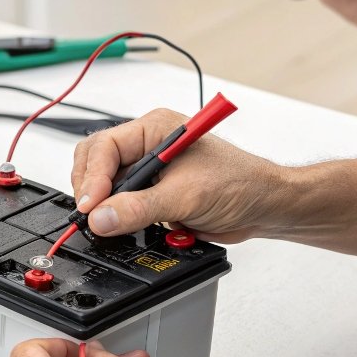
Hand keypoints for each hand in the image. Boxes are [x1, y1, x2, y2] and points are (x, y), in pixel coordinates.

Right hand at [71, 108, 292, 241]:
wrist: (264, 207)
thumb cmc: (240, 184)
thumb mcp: (185, 196)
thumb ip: (139, 208)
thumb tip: (101, 218)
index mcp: (154, 129)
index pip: (105, 147)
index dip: (92, 178)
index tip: (91, 206)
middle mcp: (148, 146)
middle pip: (96, 163)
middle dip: (92, 191)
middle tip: (94, 216)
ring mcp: (149, 171)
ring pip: (107, 187)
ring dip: (107, 207)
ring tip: (112, 224)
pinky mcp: (152, 195)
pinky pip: (122, 206)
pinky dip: (120, 219)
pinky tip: (127, 227)